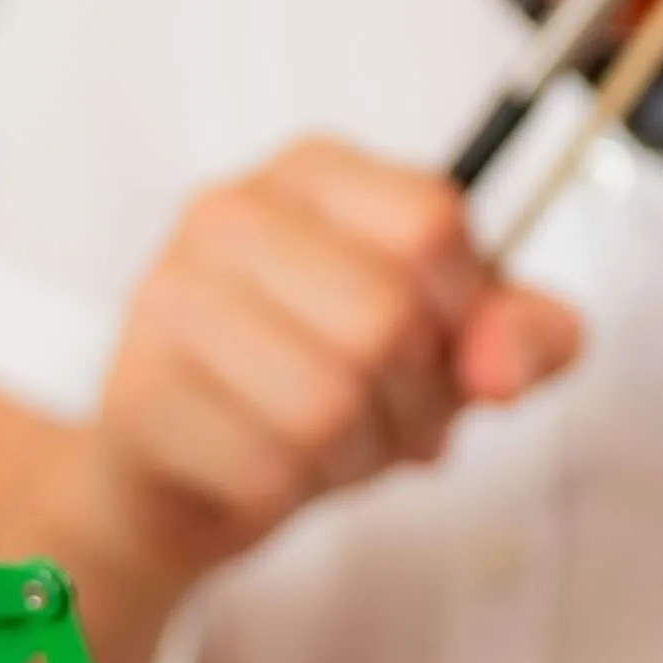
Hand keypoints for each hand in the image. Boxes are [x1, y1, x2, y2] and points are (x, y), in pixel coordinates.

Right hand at [58, 140, 582, 589]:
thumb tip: (502, 369)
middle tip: (395, 416)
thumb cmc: (334, 382)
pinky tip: (270, 469)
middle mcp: (230, 212)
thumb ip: (527, 335)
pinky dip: (295, 489)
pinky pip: (266, 466)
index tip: (448, 343)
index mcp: (316, 173)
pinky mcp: (135, 395)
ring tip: (334, 442)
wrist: (193, 474)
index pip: (432, 222)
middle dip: (420, 399)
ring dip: (359, 452)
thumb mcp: (456, 344)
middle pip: (385, 316)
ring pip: (326, 401)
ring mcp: (166, 297)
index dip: (467, 308)